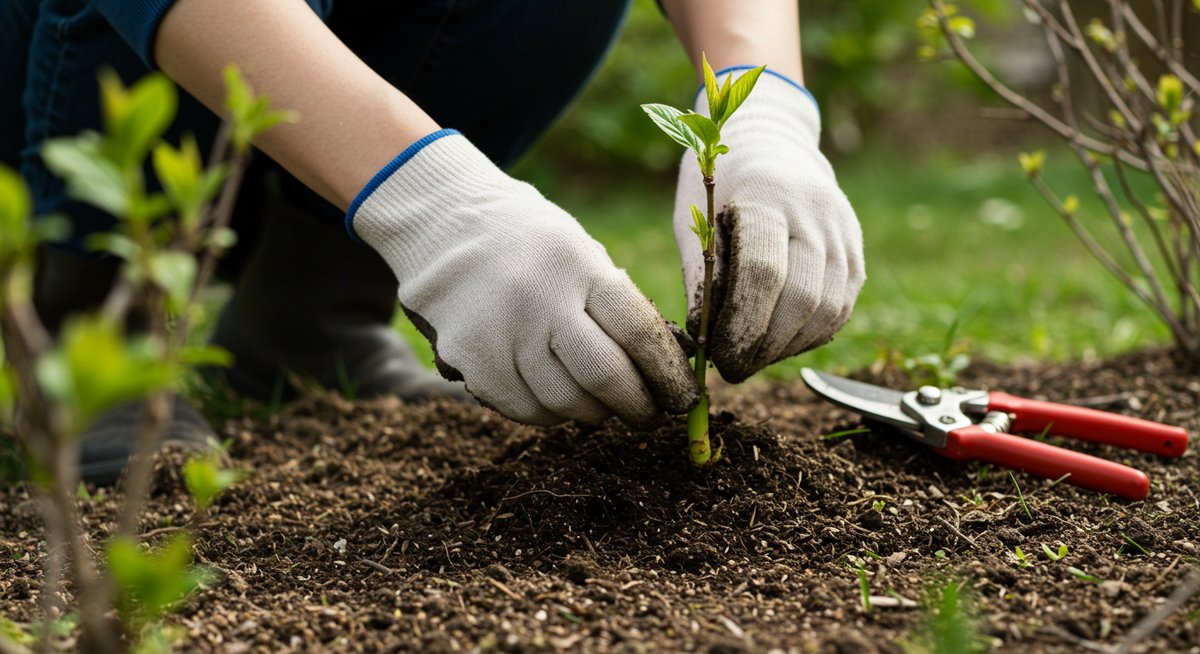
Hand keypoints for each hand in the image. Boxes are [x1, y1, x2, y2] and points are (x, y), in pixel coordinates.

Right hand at [351, 130, 697, 425]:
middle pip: (605, 376)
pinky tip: (558, 400)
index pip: (639, 333)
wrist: (449, 230)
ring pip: (566, 402)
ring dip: (595, 414)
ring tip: (603, 406)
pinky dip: (551, 415)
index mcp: (579, 265)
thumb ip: (620, 307)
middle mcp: (540, 298)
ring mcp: (502, 331)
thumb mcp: (584, 255)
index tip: (681, 396)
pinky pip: (526, 410)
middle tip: (649, 415)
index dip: (668, 374)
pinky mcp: (472, 360)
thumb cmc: (538, 251)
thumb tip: (670, 370)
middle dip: (638, 406)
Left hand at [674, 70, 864, 382]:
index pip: (764, 273)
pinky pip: (841, 306)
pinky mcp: (855, 248)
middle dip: (765, 345)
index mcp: (767, 195)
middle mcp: (815, 210)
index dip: (741, 326)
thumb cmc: (721, 186)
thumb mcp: (695, 221)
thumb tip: (703, 345)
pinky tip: (779, 343)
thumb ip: (701, 278)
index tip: (719, 357)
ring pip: (828, 309)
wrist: (772, 143)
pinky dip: (810, 335)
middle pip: (802, 297)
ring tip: (753, 359)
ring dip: (789, 347)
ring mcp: (842, 229)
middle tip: (734, 369)